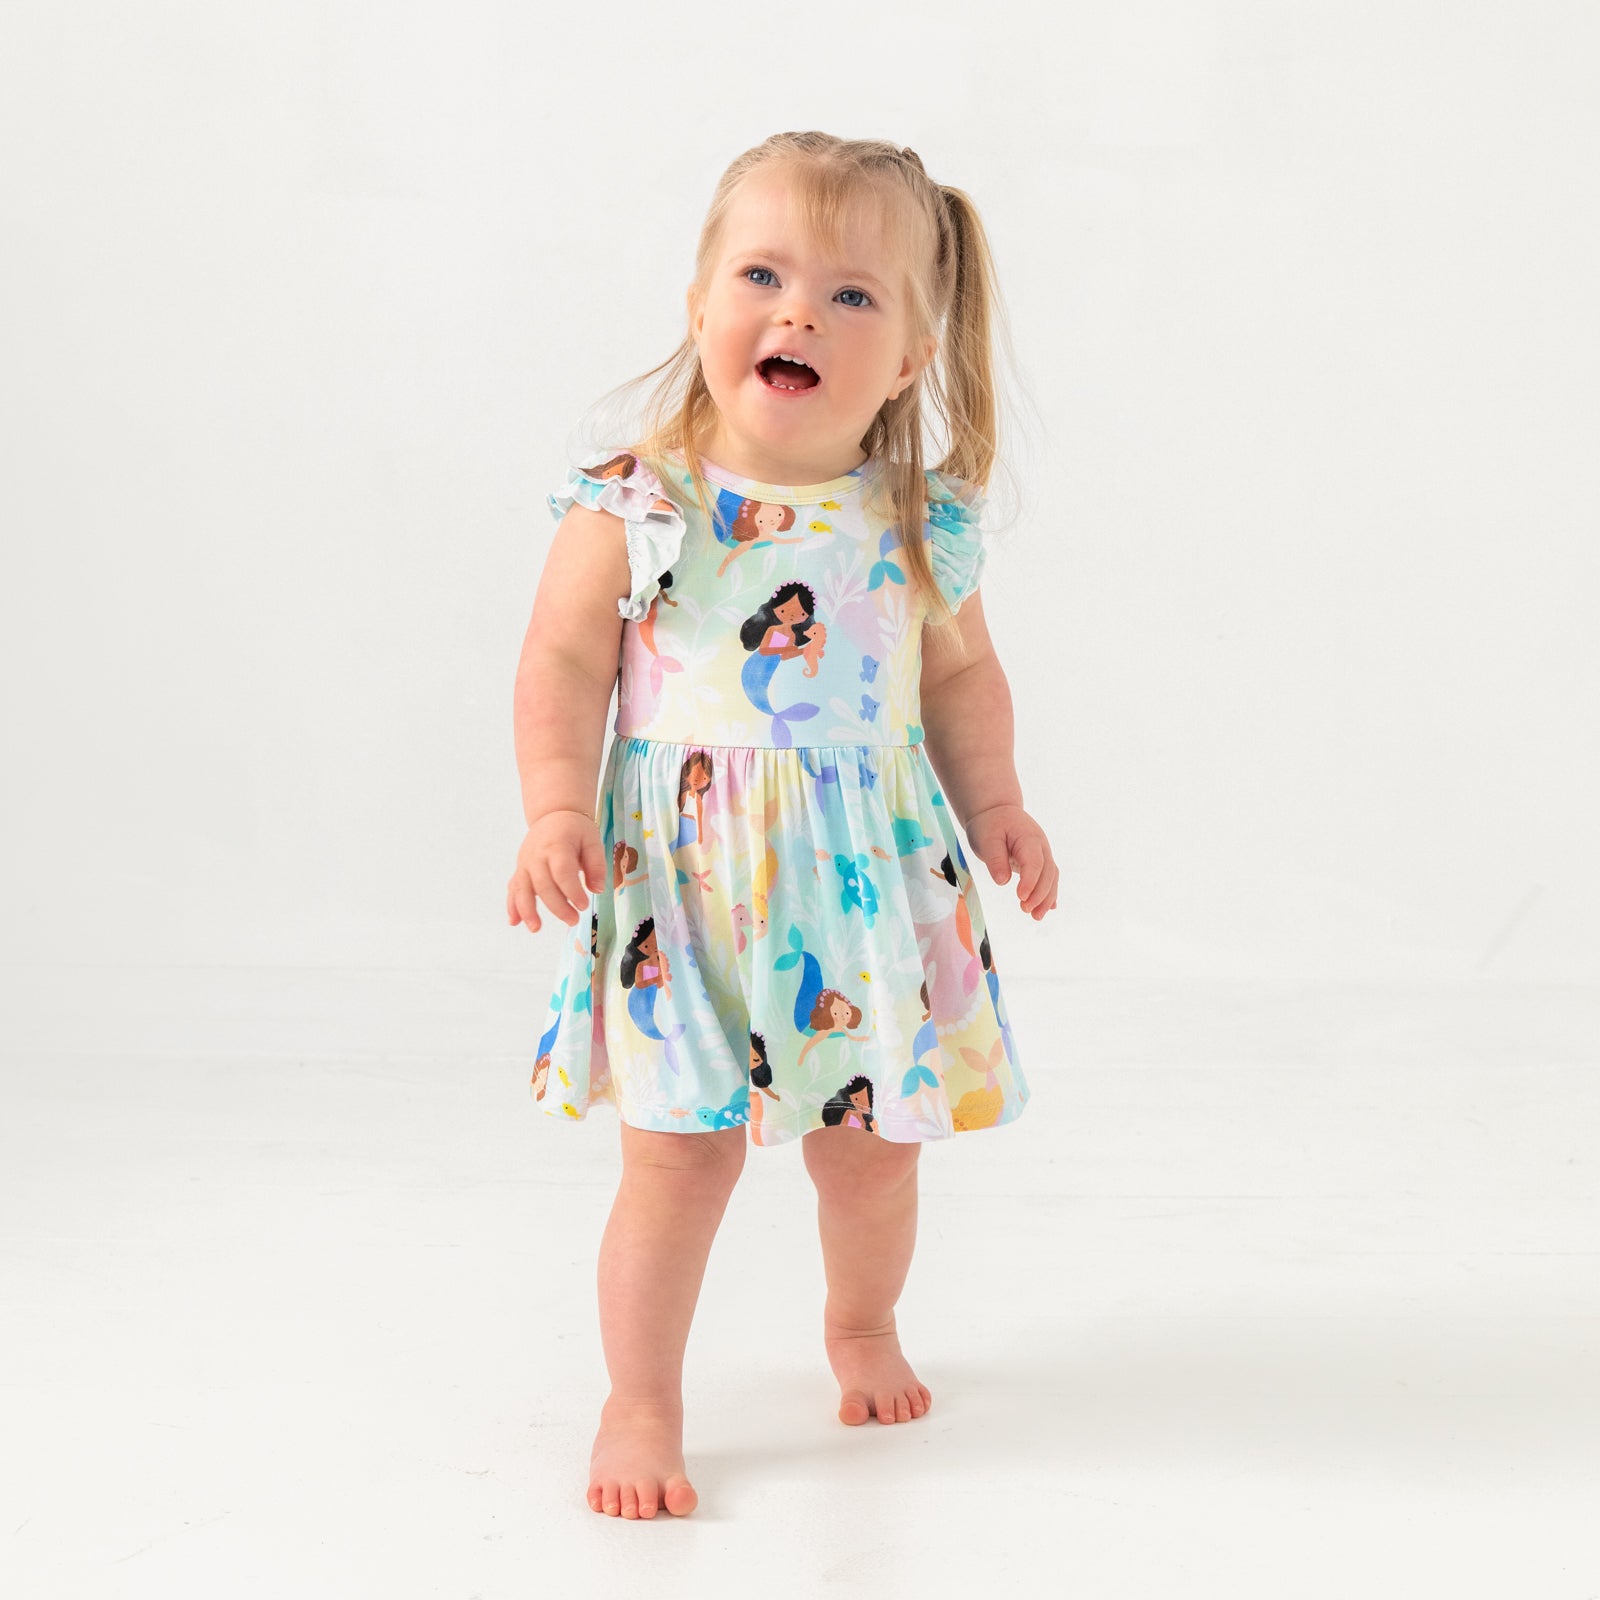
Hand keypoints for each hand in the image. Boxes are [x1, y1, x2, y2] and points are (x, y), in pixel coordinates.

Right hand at [506, 810, 604, 931]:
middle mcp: (537, 855)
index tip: (584, 905)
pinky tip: (514, 922)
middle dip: (557, 906)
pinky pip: (513, 888)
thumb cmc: (575, 829)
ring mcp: (525, 863)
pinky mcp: (520, 870)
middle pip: (543, 885)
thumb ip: (597, 865)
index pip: (562, 872)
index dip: (572, 891)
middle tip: (573, 920)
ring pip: (522, 889)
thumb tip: (597, 889)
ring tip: (535, 928)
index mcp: (557, 846)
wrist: (553, 815)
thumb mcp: (593, 841)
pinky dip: (512, 905)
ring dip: (527, 910)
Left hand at [964, 803, 1058, 919]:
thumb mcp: (986, 838)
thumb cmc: (990, 824)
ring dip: (1046, 898)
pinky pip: (1049, 878)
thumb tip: (1002, 881)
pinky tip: (1049, 909)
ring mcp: (1043, 853)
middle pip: (1047, 872)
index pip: (1034, 862)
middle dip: (1039, 894)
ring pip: (1051, 878)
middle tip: (1025, 910)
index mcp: (1028, 838)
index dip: (1030, 881)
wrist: (996, 811)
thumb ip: (995, 858)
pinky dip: (1049, 894)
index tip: (1021, 897)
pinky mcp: (1039, 861)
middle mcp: (1041, 846)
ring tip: (1036, 916)